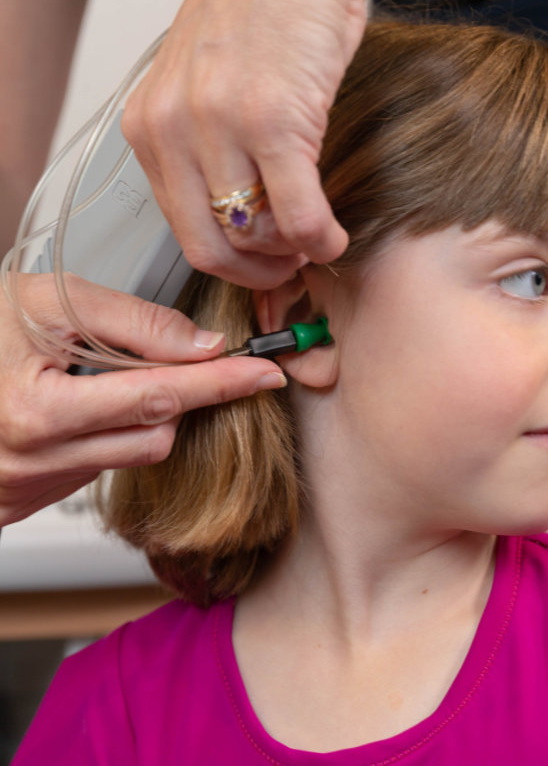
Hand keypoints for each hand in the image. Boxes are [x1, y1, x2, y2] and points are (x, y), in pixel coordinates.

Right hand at [0, 275, 285, 525]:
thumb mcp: (53, 300)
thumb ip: (135, 324)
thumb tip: (205, 347)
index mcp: (36, 412)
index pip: (159, 398)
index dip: (221, 384)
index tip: (268, 373)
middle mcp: (31, 462)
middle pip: (155, 435)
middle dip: (172, 395)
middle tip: (160, 358)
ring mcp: (26, 489)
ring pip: (134, 455)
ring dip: (137, 417)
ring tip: (93, 380)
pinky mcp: (24, 502)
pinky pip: (99, 468)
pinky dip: (105, 436)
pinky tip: (73, 408)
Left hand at [121, 0, 373, 288]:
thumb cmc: (260, 15)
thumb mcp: (209, 90)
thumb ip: (210, 154)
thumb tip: (244, 223)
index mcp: (151, 124)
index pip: (179, 230)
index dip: (229, 264)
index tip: (262, 265)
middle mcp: (172, 126)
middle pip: (208, 248)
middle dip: (256, 274)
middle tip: (289, 268)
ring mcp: (218, 123)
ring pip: (253, 239)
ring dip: (292, 257)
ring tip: (315, 241)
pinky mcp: (271, 119)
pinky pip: (297, 216)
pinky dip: (320, 240)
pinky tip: (334, 236)